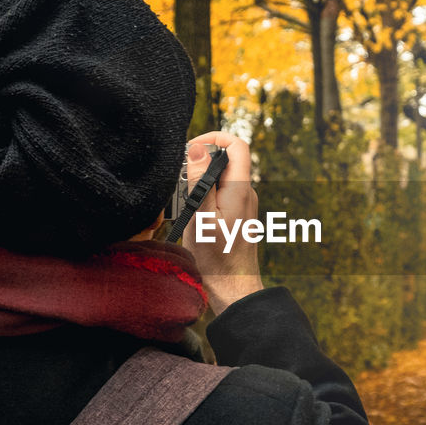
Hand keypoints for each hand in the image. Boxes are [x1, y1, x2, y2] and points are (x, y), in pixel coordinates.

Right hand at [184, 131, 263, 315]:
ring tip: (184, 204)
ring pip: (219, 178)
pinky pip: (219, 194)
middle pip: (225, 160)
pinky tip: (191, 215)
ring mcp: (242, 203)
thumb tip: (197, 149)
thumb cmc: (216, 258)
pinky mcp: (236, 214)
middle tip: (180, 181)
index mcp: (240, 189)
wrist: (232, 287)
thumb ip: (200, 181)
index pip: (238, 144)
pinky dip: (202, 197)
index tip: (191, 147)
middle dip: (200, 163)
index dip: (215, 137)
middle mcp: (245, 192)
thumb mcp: (201, 216)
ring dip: (198, 183)